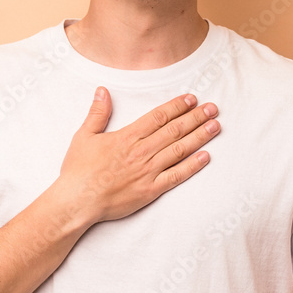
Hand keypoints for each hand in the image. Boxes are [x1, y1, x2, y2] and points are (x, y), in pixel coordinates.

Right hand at [57, 87, 219, 224]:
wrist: (77, 201)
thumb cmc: (78, 170)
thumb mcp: (84, 136)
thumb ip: (97, 113)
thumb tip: (103, 91)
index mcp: (127, 137)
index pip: (158, 117)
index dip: (177, 106)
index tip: (192, 99)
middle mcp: (142, 152)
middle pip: (174, 130)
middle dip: (196, 118)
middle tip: (213, 109)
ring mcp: (148, 172)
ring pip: (179, 150)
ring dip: (199, 137)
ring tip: (215, 126)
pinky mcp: (150, 190)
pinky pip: (176, 176)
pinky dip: (192, 166)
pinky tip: (205, 157)